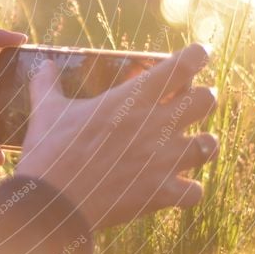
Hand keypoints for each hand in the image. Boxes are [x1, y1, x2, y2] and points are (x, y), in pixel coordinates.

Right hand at [16, 44, 218, 229]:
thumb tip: (45, 64)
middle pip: (207, 101)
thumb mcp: (46, 109)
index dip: (196, 56)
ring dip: (202, 144)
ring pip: (209, 146)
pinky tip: (178, 188)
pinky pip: (195, 192)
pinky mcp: (162, 193)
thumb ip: (48, 83)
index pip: (182, 65)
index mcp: (132, 98)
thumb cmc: (50, 148)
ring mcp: (164, 160)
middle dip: (204, 99)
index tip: (198, 54)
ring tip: (193, 145)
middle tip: (193, 102)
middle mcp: (157, 124)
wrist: (52, 199)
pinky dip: (188, 190)